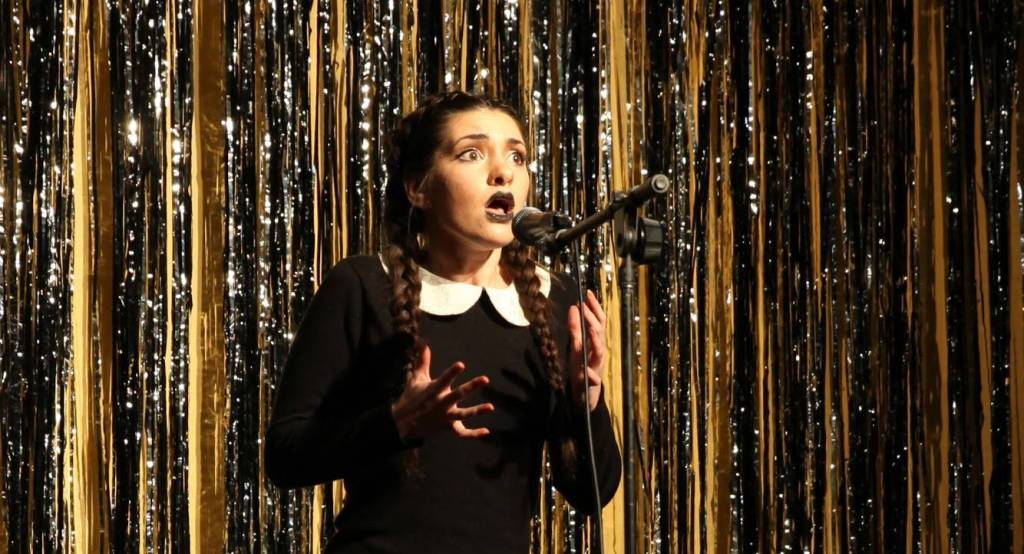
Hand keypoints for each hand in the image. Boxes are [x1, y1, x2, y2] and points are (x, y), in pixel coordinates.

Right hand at [390, 344, 493, 441]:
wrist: (401, 423)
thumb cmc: (411, 397)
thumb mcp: (416, 379)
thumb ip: (423, 361)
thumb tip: (424, 343)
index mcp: (433, 390)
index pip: (444, 379)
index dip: (452, 372)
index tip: (461, 365)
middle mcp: (440, 403)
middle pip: (458, 394)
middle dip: (471, 387)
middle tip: (485, 379)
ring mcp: (444, 416)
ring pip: (462, 415)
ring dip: (477, 411)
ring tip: (491, 407)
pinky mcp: (447, 426)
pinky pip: (461, 433)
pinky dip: (473, 434)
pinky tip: (486, 431)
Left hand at [568, 290, 606, 411]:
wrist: (585, 396)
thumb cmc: (582, 368)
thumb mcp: (576, 346)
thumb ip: (575, 328)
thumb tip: (573, 307)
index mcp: (595, 343)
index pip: (598, 321)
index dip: (594, 307)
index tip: (587, 293)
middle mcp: (598, 352)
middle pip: (599, 332)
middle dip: (592, 319)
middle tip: (584, 306)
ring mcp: (596, 367)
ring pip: (599, 352)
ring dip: (595, 341)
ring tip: (590, 329)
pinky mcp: (591, 382)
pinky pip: (593, 378)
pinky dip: (591, 374)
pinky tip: (588, 372)